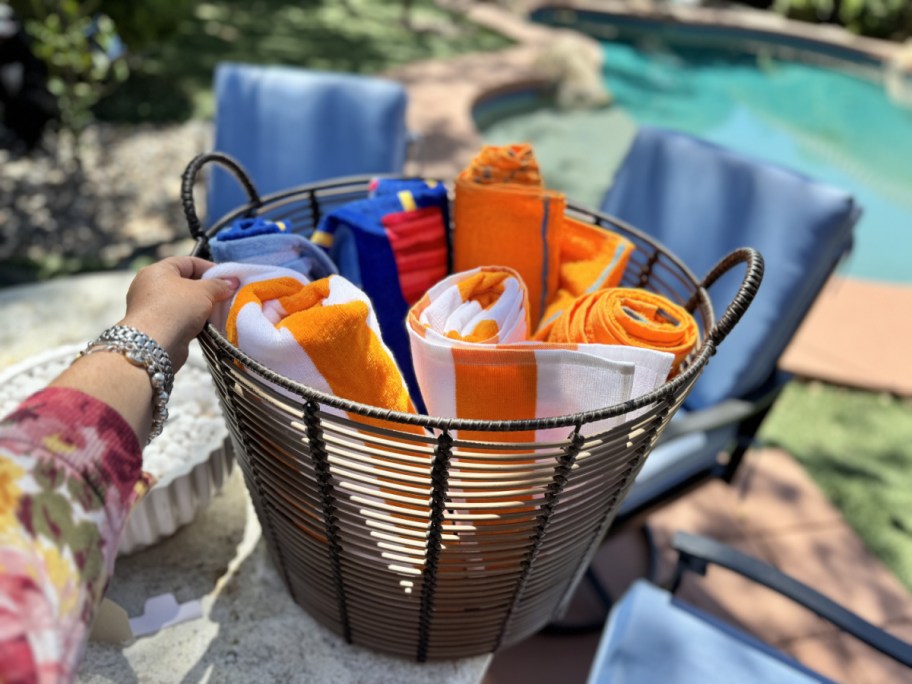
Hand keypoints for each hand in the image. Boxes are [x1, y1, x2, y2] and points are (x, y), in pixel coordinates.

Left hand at [118, 257, 238, 370]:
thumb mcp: (203, 291)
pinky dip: (193, 320)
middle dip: (207, 289)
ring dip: (201, 307)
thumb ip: (219, 285)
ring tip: (219, 311)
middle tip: (225, 295)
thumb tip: (232, 282)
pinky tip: (207, 326)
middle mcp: (150, 287)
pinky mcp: (156, 327)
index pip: (188, 262)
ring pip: (183, 302)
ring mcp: (151, 308)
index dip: (210, 268)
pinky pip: (179, 318)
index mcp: (157, 271)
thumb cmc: (176, 309)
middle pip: (185, 282)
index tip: (228, 277)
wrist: (155, 345)